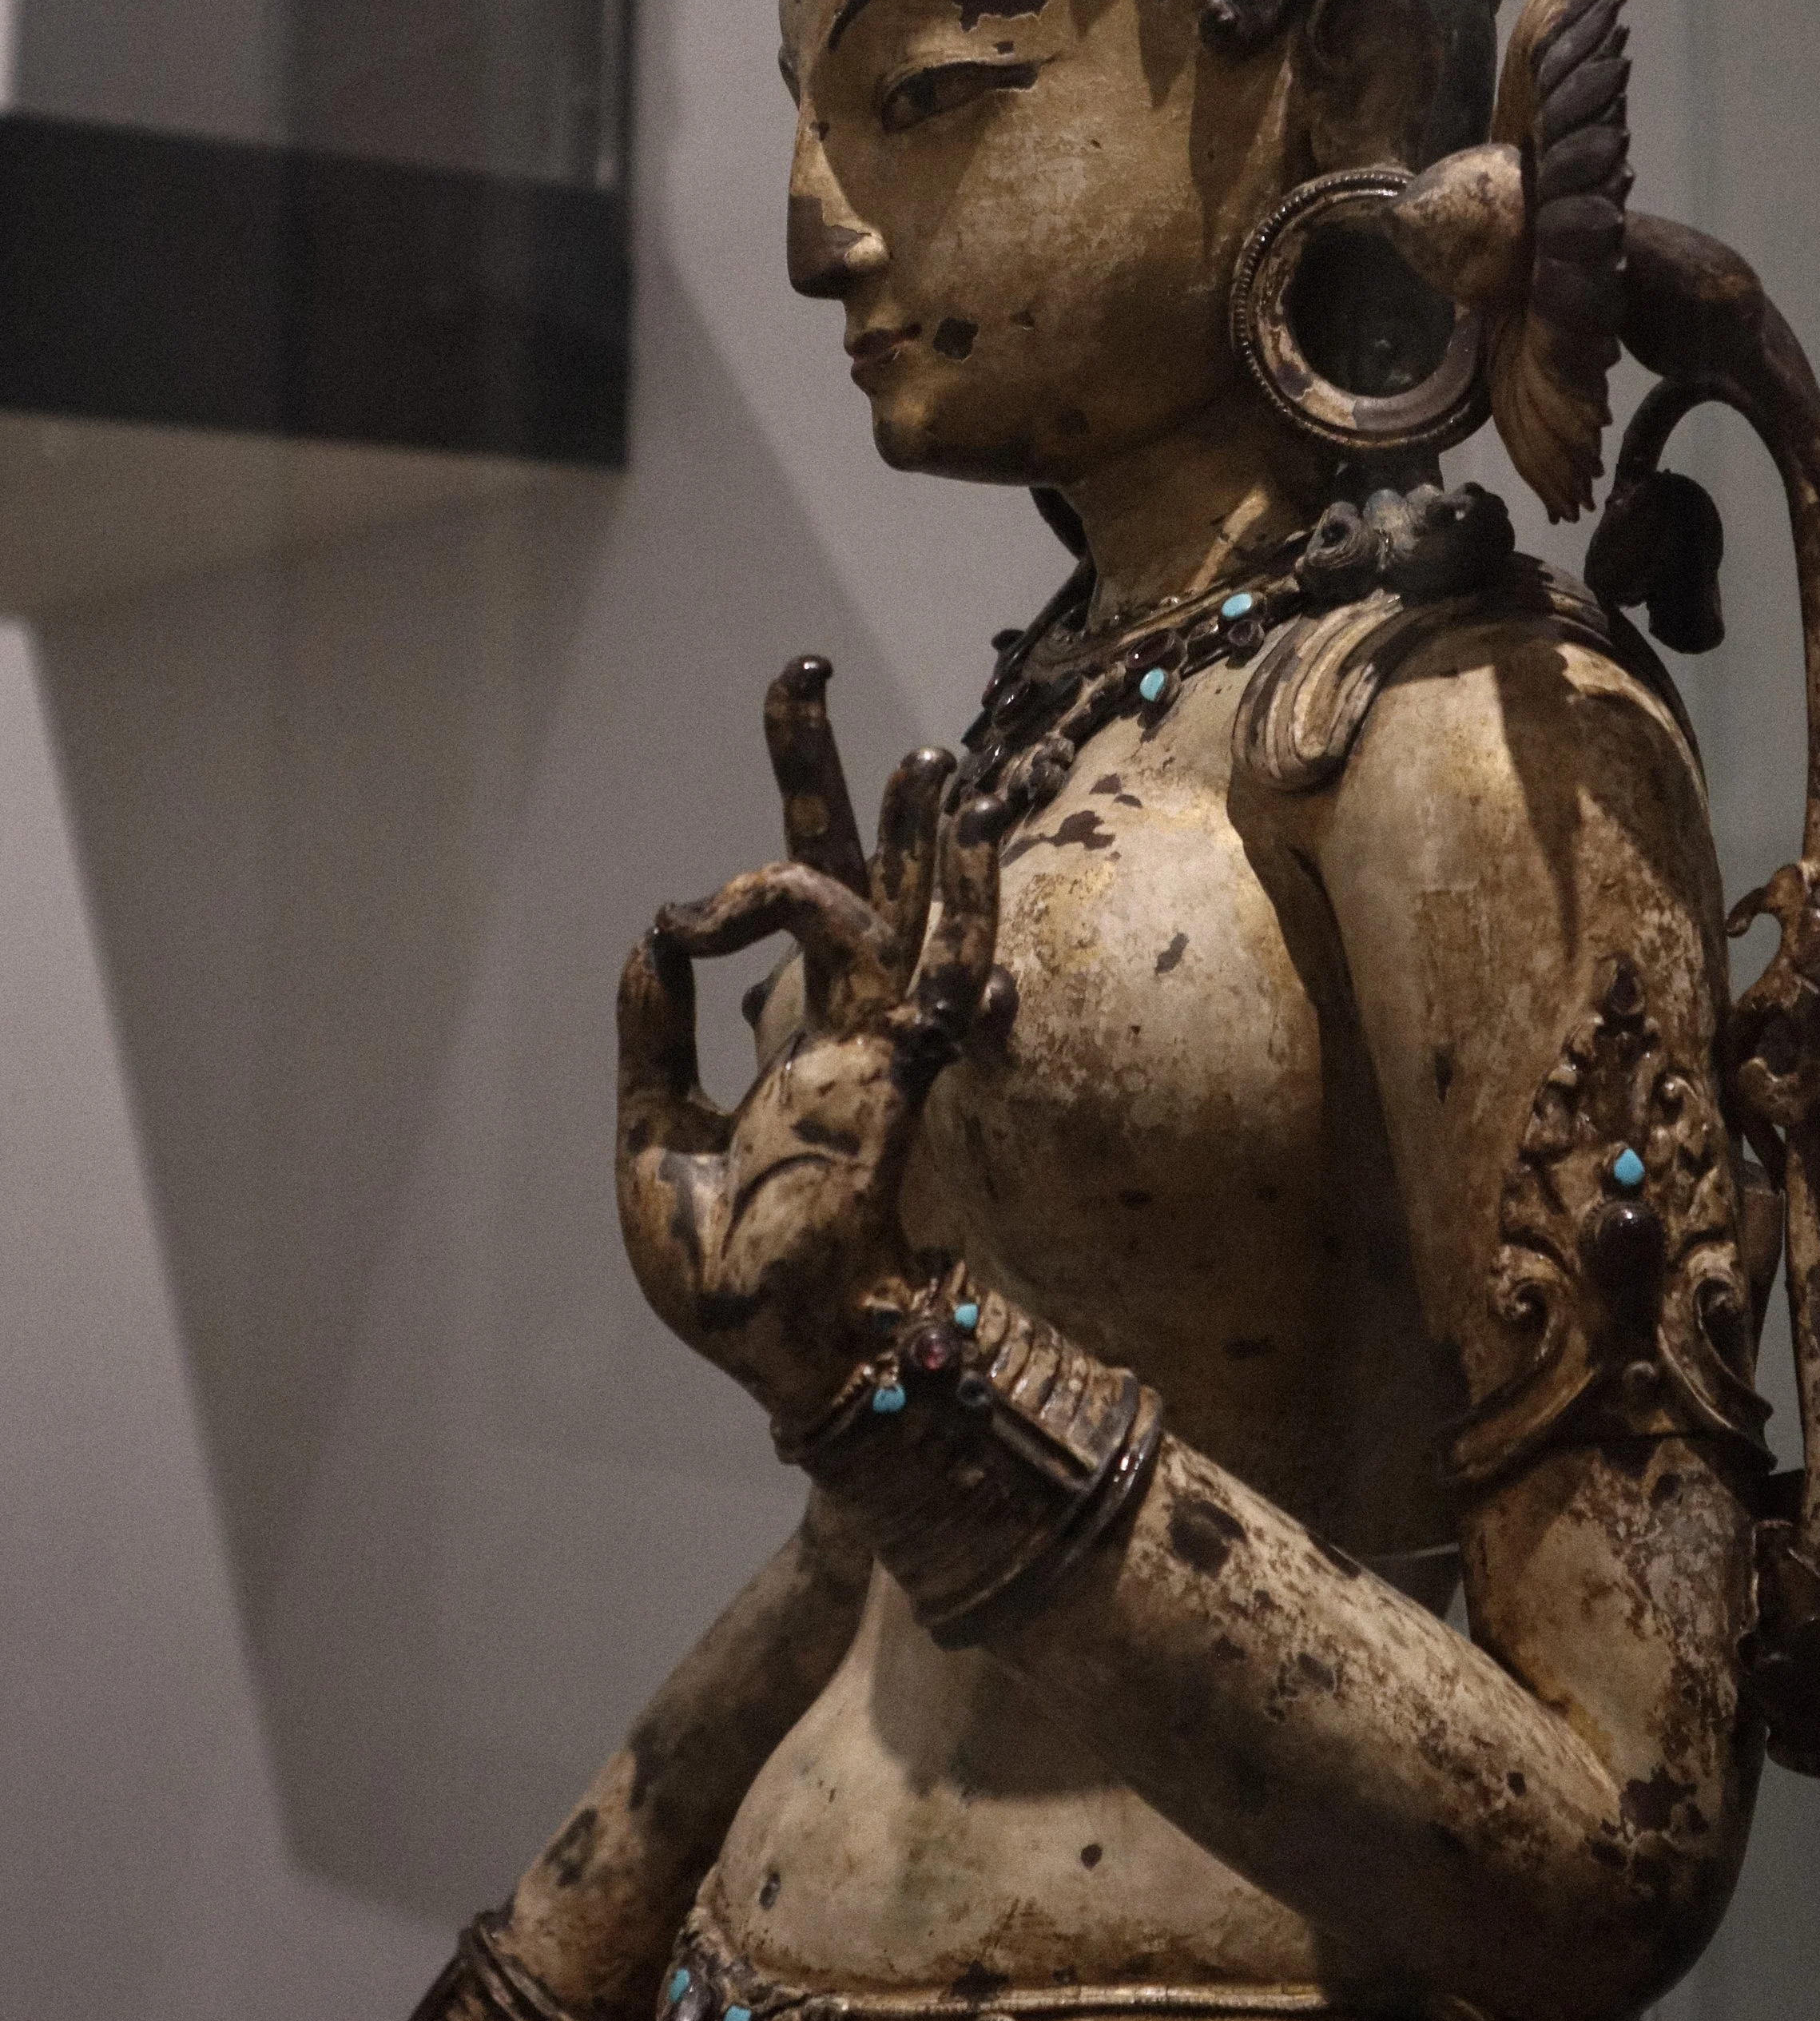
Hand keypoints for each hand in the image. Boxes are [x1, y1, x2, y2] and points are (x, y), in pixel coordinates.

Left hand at [617, 657, 1001, 1430]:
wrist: (771, 1358)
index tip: (773, 720)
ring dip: (927, 841)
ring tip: (934, 761)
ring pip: (913, 917)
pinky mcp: (887, 1092)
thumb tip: (649, 936)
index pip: (797, 887)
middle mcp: (842, 1025)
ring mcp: (873, 1055)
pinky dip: (940, 936)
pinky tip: (968, 889)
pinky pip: (921, 993)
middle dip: (827, 770)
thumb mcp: (654, 1138)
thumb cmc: (726, 1272)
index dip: (783, 805)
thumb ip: (653, 1038)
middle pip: (854, 867)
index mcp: (792, 1028)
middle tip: (803, 663)